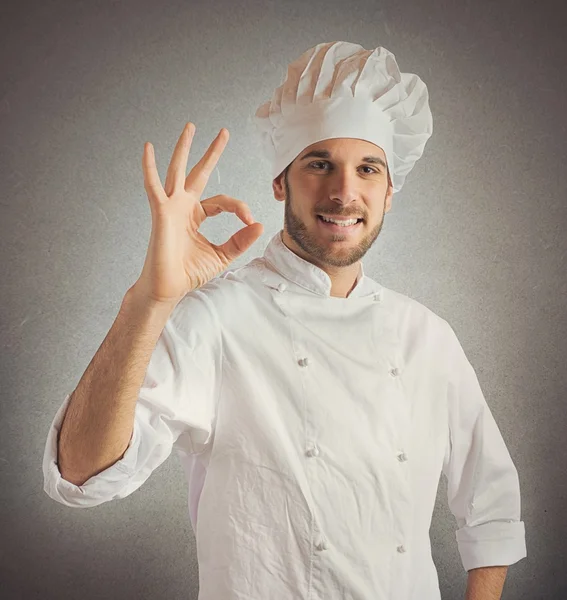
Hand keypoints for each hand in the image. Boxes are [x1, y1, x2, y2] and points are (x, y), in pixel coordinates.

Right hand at [132, 122, 263, 304]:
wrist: (168, 288)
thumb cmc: (188, 273)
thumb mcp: (222, 255)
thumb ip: (239, 241)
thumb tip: (259, 225)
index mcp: (196, 216)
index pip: (222, 202)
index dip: (238, 207)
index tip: (250, 220)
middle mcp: (183, 207)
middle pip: (199, 173)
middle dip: (211, 153)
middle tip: (224, 132)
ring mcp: (170, 207)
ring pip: (177, 171)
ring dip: (184, 148)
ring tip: (191, 127)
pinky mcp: (160, 212)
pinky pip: (153, 186)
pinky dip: (149, 167)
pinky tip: (148, 148)